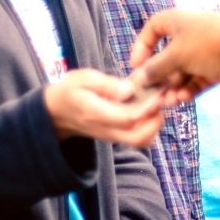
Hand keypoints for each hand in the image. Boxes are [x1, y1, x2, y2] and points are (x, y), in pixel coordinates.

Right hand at [43, 69, 163, 146]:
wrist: (59, 112)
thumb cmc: (72, 90)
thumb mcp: (83, 78)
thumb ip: (106, 84)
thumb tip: (130, 90)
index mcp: (95, 113)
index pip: (127, 119)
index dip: (147, 108)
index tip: (158, 92)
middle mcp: (106, 129)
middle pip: (138, 138)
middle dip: (155, 121)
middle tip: (160, 99)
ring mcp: (112, 137)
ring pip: (141, 141)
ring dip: (154, 124)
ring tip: (156, 102)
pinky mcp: (117, 137)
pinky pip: (138, 139)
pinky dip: (150, 127)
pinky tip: (149, 108)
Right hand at [129, 9, 219, 101]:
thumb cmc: (207, 44)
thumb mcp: (175, 56)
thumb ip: (155, 68)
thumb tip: (138, 78)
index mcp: (177, 22)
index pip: (152, 29)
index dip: (142, 46)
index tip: (135, 66)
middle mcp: (188, 35)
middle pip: (166, 56)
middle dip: (159, 77)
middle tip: (153, 95)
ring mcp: (202, 52)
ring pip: (181, 72)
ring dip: (173, 87)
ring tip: (169, 102)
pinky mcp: (214, 67)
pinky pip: (196, 80)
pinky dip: (189, 90)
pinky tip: (183, 100)